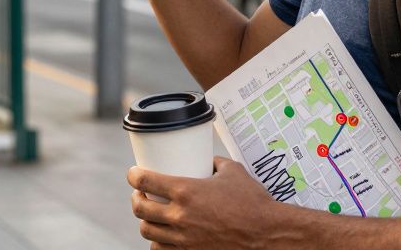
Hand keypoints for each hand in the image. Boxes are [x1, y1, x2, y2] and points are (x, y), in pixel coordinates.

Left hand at [128, 156, 280, 248]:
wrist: (267, 235)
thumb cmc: (253, 202)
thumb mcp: (233, 172)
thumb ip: (215, 163)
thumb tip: (207, 160)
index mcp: (186, 191)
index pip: (145, 181)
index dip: (133, 175)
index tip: (134, 173)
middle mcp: (180, 216)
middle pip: (140, 208)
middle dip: (136, 199)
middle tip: (140, 194)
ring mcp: (183, 239)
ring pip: (148, 231)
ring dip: (146, 221)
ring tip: (151, 215)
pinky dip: (158, 242)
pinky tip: (162, 236)